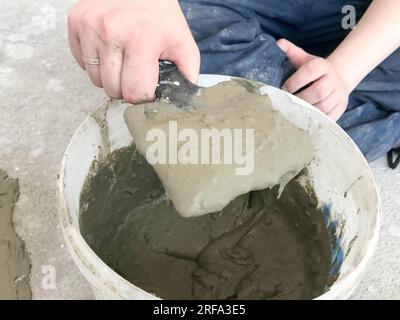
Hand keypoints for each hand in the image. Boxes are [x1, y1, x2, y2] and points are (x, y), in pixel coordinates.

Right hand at [68, 0, 199, 102]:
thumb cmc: (161, 18)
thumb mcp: (183, 44)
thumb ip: (187, 75)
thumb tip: (180, 102)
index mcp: (141, 40)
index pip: (134, 93)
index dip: (143, 96)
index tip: (148, 87)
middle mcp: (111, 32)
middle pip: (112, 90)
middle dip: (126, 88)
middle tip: (135, 73)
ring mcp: (90, 26)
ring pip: (95, 80)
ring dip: (110, 77)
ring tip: (122, 60)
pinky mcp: (76, 22)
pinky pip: (82, 64)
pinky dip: (96, 64)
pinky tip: (109, 50)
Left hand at [277, 39, 351, 120]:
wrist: (337, 79)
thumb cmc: (313, 71)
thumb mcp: (303, 59)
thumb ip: (290, 51)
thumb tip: (278, 44)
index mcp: (322, 65)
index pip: (308, 72)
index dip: (294, 82)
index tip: (283, 89)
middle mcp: (332, 79)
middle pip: (318, 91)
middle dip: (300, 99)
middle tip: (287, 104)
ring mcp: (339, 94)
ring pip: (323, 106)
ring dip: (307, 111)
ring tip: (294, 113)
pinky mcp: (341, 108)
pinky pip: (328, 117)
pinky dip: (315, 120)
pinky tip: (304, 119)